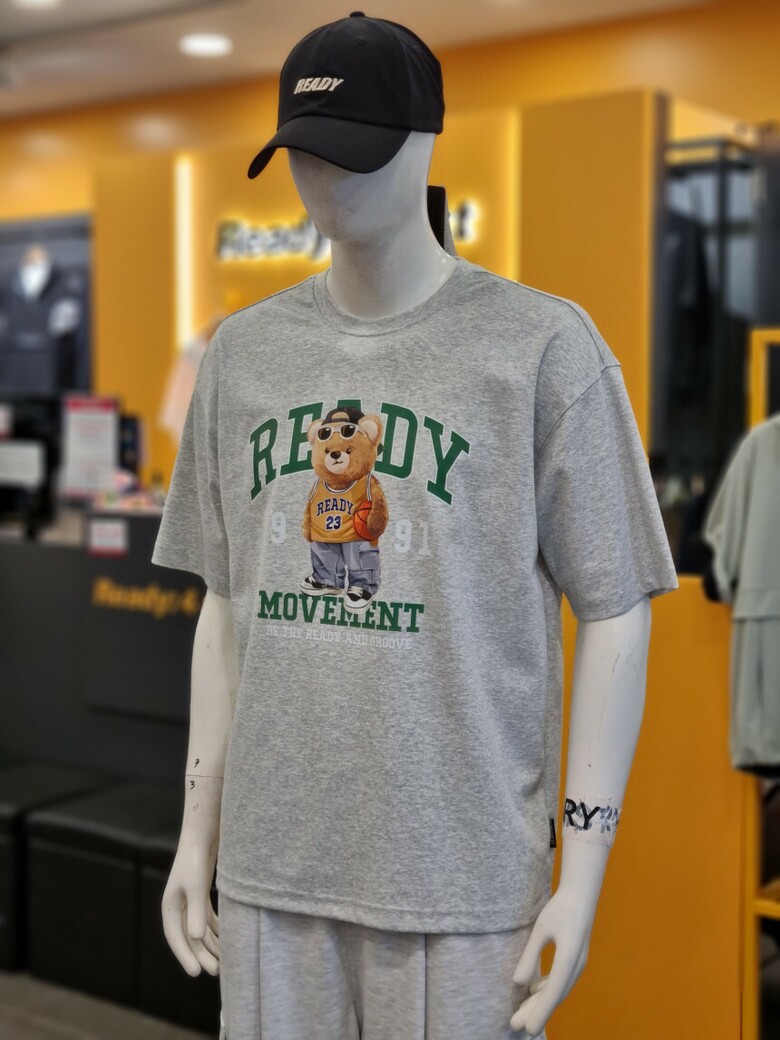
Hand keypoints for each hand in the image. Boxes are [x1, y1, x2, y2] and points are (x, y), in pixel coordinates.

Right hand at [161, 839, 220, 976]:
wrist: (203, 833)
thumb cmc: (196, 858)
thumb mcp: (196, 885)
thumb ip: (196, 911)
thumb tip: (195, 938)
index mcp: (169, 905)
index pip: (175, 937)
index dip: (184, 956)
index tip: (196, 973)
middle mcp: (178, 905)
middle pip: (188, 937)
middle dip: (201, 954)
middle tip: (216, 971)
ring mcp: (190, 900)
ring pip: (199, 930)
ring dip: (210, 945)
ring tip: (224, 961)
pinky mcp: (202, 894)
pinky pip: (207, 919)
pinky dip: (216, 931)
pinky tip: (226, 941)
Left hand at [509, 885, 595, 1035]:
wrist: (581, 893)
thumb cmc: (560, 908)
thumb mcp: (541, 930)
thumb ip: (530, 956)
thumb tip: (518, 983)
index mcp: (568, 960)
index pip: (552, 994)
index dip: (539, 1013)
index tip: (526, 1029)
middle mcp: (576, 966)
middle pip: (554, 996)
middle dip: (535, 1012)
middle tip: (515, 1026)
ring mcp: (578, 964)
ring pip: (558, 990)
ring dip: (540, 1002)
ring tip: (522, 1012)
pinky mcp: (575, 958)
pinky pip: (561, 980)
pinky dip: (547, 989)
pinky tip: (533, 990)